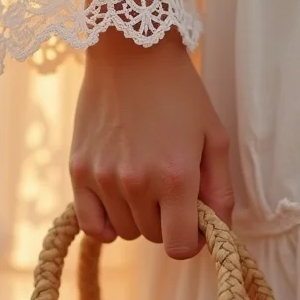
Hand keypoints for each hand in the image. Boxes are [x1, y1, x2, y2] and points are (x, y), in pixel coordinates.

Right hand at [70, 29, 233, 259]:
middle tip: (170, 191)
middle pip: (153, 237)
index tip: (193, 225)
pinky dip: (105, 224)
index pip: (179, 246)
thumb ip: (220, 191)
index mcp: (176, 177)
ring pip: (124, 231)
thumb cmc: (179, 93)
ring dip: (138, 218)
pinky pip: (91, 225)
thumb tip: (219, 230)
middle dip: (167, 222)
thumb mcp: (213, 137)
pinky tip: (117, 205)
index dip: (191, 241)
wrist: (131, 53)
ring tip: (144, 184)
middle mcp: (137, 183)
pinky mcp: (79, 171)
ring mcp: (103, 179)